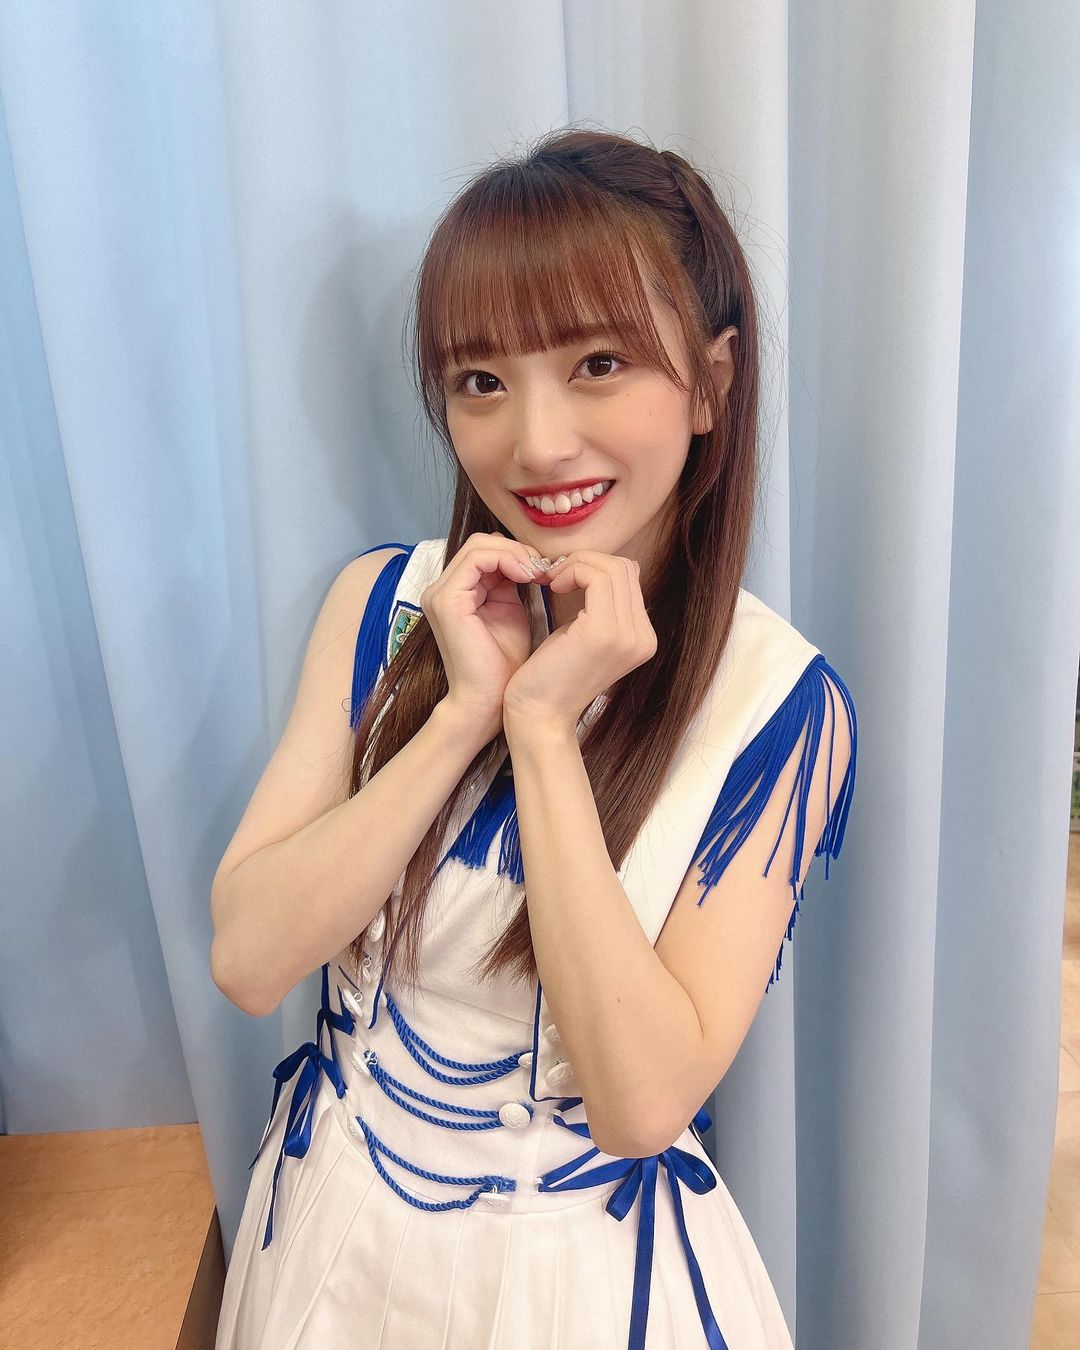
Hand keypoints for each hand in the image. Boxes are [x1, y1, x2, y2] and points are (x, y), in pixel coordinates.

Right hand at [421, 533, 548, 740]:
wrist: (489, 703)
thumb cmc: (505, 667)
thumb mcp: (512, 613)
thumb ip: (513, 584)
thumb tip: (530, 559)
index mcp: (457, 592)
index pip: (486, 551)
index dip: (518, 554)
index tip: (547, 571)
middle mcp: (441, 589)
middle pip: (481, 543)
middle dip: (518, 550)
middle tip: (545, 569)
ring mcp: (440, 594)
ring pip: (479, 545)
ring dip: (515, 554)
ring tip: (539, 573)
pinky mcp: (447, 601)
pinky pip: (478, 559)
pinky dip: (507, 560)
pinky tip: (529, 576)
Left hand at [502, 550, 657, 731]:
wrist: (540, 714)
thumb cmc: (552, 675)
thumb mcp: (584, 635)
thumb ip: (599, 607)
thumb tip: (594, 569)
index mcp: (642, 638)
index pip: (629, 578)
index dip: (595, 567)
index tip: (565, 577)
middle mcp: (643, 638)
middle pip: (624, 568)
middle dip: (586, 561)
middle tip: (556, 574)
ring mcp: (628, 635)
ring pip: (612, 568)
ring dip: (577, 564)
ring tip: (554, 580)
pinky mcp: (604, 631)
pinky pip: (596, 577)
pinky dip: (572, 571)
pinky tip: (554, 586)